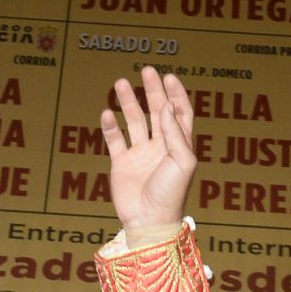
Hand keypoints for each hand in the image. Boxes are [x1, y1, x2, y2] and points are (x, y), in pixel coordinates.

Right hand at [101, 65, 197, 232]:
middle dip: (152, 91)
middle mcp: (160, 147)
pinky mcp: (122, 164)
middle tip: (146, 71)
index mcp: (179, 146)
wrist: (149, 221)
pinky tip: (107, 113)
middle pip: (157, 111)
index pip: (180, 114)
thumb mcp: (183, 162)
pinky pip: (115, 140)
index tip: (169, 77)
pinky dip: (110, 126)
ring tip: (121, 83)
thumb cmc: (171, 194)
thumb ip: (175, 133)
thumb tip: (167, 106)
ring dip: (128, 102)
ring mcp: (140, 155)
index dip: (176, 95)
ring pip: (135, 121)